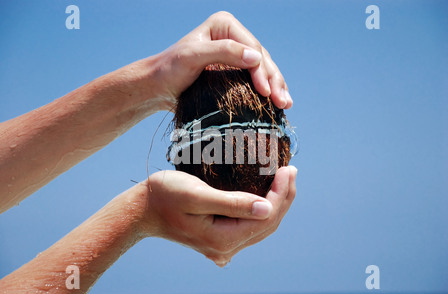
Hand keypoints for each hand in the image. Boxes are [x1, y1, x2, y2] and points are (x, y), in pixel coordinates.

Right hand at [133, 166, 296, 266]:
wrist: (141, 210)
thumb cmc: (164, 196)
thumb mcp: (196, 195)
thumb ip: (232, 203)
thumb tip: (266, 208)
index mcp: (223, 239)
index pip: (265, 217)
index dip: (281, 193)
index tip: (288, 169)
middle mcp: (225, 248)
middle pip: (267, 225)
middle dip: (283, 198)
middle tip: (291, 170)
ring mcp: (221, 246)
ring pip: (260, 227)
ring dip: (276, 204)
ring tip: (284, 181)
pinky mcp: (217, 239)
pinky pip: (248, 227)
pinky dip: (261, 211)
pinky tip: (265, 197)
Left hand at [148, 11, 292, 110]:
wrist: (158, 88)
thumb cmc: (170, 70)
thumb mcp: (193, 57)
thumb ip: (223, 52)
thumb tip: (257, 58)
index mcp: (224, 25)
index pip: (251, 47)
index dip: (262, 70)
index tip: (266, 92)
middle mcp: (233, 37)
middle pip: (261, 59)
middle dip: (274, 81)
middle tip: (283, 103)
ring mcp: (235, 55)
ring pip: (263, 70)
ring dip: (276, 88)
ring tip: (285, 106)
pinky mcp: (234, 72)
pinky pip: (256, 80)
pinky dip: (267, 92)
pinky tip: (277, 104)